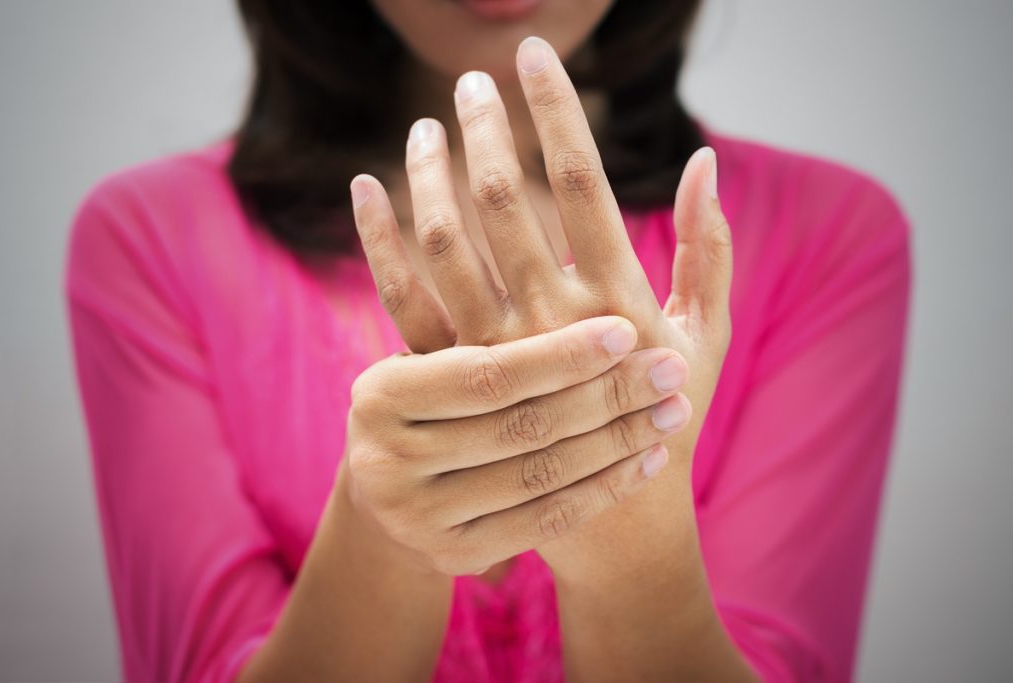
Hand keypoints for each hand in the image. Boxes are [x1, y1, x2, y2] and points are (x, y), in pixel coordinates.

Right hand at [343, 316, 691, 575]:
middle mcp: (386, 460)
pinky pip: (546, 520)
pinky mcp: (452, 555)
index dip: (559, 354)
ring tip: (674, 408)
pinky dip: (604, 487)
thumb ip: (476, 289)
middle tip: (671, 369)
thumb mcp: (435, 343)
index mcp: (381, 393)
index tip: (625, 329)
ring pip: (541, 476)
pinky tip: (648, 458)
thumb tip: (564, 226)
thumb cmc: (436, 391)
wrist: (399, 485)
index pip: (487, 374)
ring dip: (617, 441)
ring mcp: (417, 517)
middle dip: (606, 397)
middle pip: (521, 427)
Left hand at [350, 37, 732, 575]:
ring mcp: (490, 350)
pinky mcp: (447, 377)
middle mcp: (547, 321)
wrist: (605, 518)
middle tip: (473, 78)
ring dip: (429, 171)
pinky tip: (366, 188)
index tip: (532, 55)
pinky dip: (378, 239)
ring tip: (427, 123)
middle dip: (485, 126)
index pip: (577, 180)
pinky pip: (400, 296)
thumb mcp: (705, 336)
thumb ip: (709, 249)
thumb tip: (705, 161)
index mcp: (615, 299)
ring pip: (444, 238)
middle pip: (501, 198)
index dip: (554, 110)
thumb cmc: (664, 414)